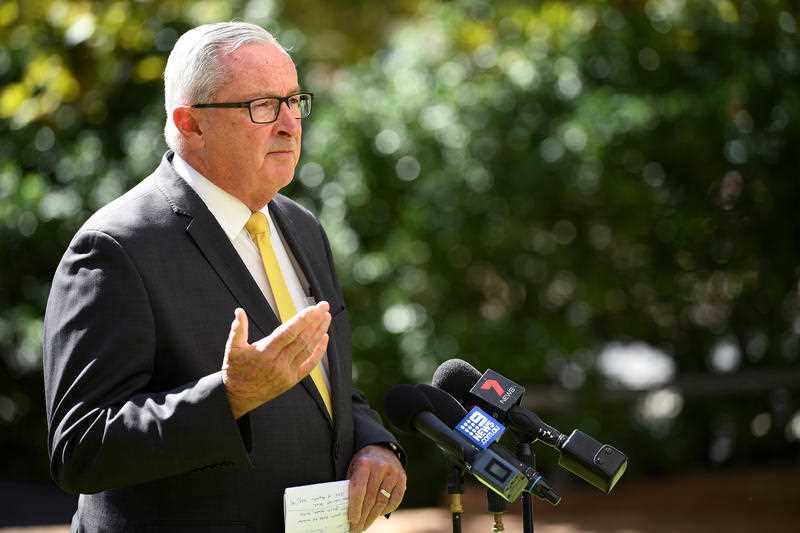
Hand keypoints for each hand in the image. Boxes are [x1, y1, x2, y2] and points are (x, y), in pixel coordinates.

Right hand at [221, 302, 330, 418]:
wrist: (238, 397)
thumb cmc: (235, 370)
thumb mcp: (232, 348)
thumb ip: (238, 329)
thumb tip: (239, 311)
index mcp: (264, 352)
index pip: (288, 332)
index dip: (303, 319)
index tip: (314, 308)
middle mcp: (278, 363)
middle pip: (302, 339)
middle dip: (315, 321)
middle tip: (324, 306)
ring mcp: (287, 372)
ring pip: (308, 349)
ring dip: (319, 332)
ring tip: (326, 317)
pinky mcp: (292, 380)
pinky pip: (309, 365)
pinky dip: (319, 352)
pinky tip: (325, 338)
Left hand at [347, 444, 405, 531]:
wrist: (382, 448)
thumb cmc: (363, 462)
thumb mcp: (354, 467)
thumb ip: (351, 484)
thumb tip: (345, 510)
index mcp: (364, 463)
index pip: (359, 490)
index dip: (355, 508)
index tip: (351, 521)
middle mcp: (380, 467)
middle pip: (370, 499)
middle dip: (363, 516)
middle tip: (356, 528)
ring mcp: (393, 473)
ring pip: (382, 501)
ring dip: (373, 516)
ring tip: (365, 525)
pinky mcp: (402, 478)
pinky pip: (394, 500)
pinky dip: (386, 510)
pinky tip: (378, 514)